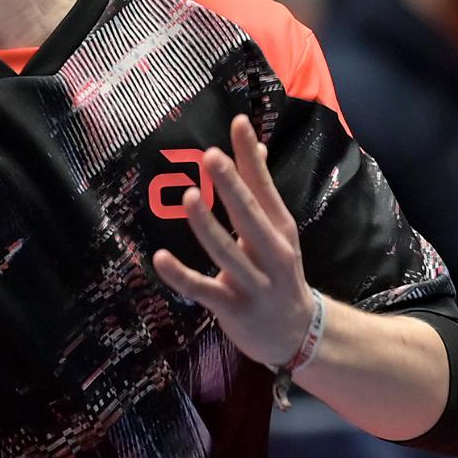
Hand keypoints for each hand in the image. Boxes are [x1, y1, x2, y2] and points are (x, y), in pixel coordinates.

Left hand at [151, 114, 315, 367]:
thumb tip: (255, 144)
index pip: (265, 186)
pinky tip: (159, 258)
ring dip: (208, 226)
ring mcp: (254, 282)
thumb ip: (261, 190)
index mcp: (279, 228)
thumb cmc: (278, 272)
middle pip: (251, 216)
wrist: (297, 335)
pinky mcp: (234, 307)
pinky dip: (181, 275)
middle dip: (233, 187)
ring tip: (189, 198)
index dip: (251, 156)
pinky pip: (203, 290)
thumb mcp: (277, 231)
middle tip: (211, 156)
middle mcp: (271, 252)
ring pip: (228, 252)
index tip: (237, 122)